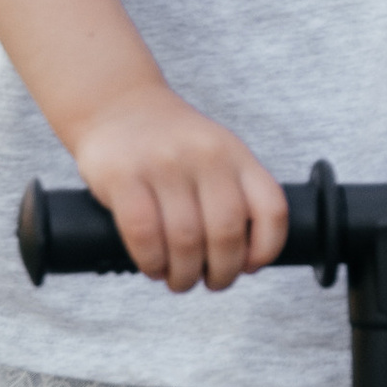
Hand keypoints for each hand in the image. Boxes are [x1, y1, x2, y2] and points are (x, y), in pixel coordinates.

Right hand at [68, 86, 288, 292]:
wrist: (116, 104)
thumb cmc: (170, 143)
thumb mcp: (217, 152)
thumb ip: (234, 193)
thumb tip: (245, 259)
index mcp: (236, 154)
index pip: (271, 208)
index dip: (267, 248)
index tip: (251, 266)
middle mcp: (205, 156)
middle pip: (227, 233)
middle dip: (222, 272)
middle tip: (210, 282)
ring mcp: (163, 164)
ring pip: (186, 240)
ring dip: (184, 275)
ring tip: (179, 280)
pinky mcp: (124, 175)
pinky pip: (144, 233)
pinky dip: (152, 262)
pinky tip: (153, 267)